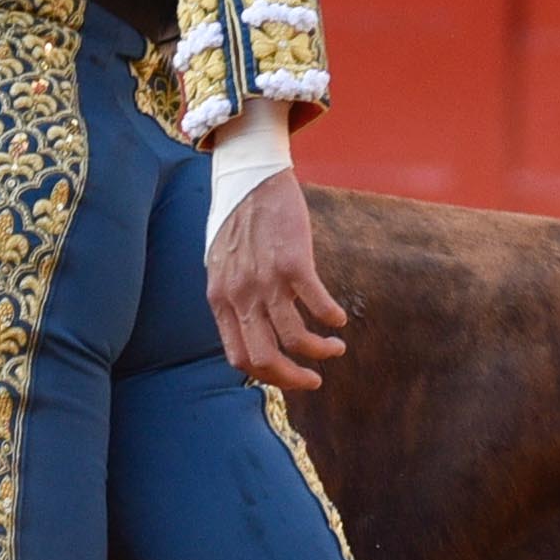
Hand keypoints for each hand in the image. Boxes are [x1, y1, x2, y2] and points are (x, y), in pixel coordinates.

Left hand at [208, 176, 349, 393]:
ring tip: (335, 348)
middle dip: (294, 378)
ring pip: (295, 338)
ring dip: (320, 351)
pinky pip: (317, 305)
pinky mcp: (292, 262)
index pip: (239, 358)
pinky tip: (339, 318)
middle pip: (266, 358)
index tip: (287, 374)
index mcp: (220, 300)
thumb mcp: (221, 267)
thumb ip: (232, 298)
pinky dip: (332, 318)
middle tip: (314, 380)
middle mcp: (240, 296)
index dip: (266, 375)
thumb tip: (250, 328)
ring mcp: (265, 281)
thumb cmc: (237, 222)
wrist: (249, 179)